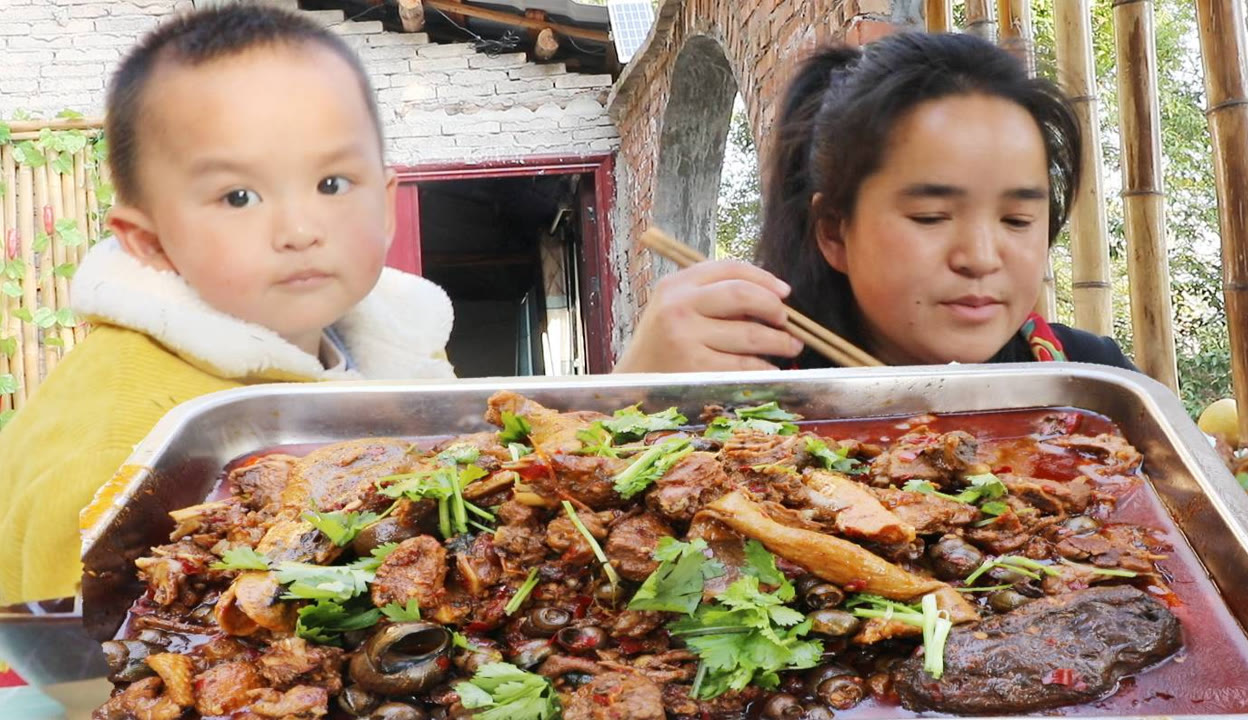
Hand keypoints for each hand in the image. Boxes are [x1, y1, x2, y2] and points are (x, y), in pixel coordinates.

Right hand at [613, 260, 803, 372]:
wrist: (636, 380)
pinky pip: (743, 365)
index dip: (764, 278)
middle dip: (774, 308)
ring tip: (790, 346)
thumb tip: (773, 296)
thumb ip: (714, 296)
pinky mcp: (694, 367)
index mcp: (676, 284)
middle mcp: (678, 306)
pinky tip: (770, 368)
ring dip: (779, 341)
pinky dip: (763, 367)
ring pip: (749, 333)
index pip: (729, 269)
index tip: (784, 293)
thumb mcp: (678, 307)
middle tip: (788, 321)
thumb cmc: (665, 342)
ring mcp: (685, 337)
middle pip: (742, 295)